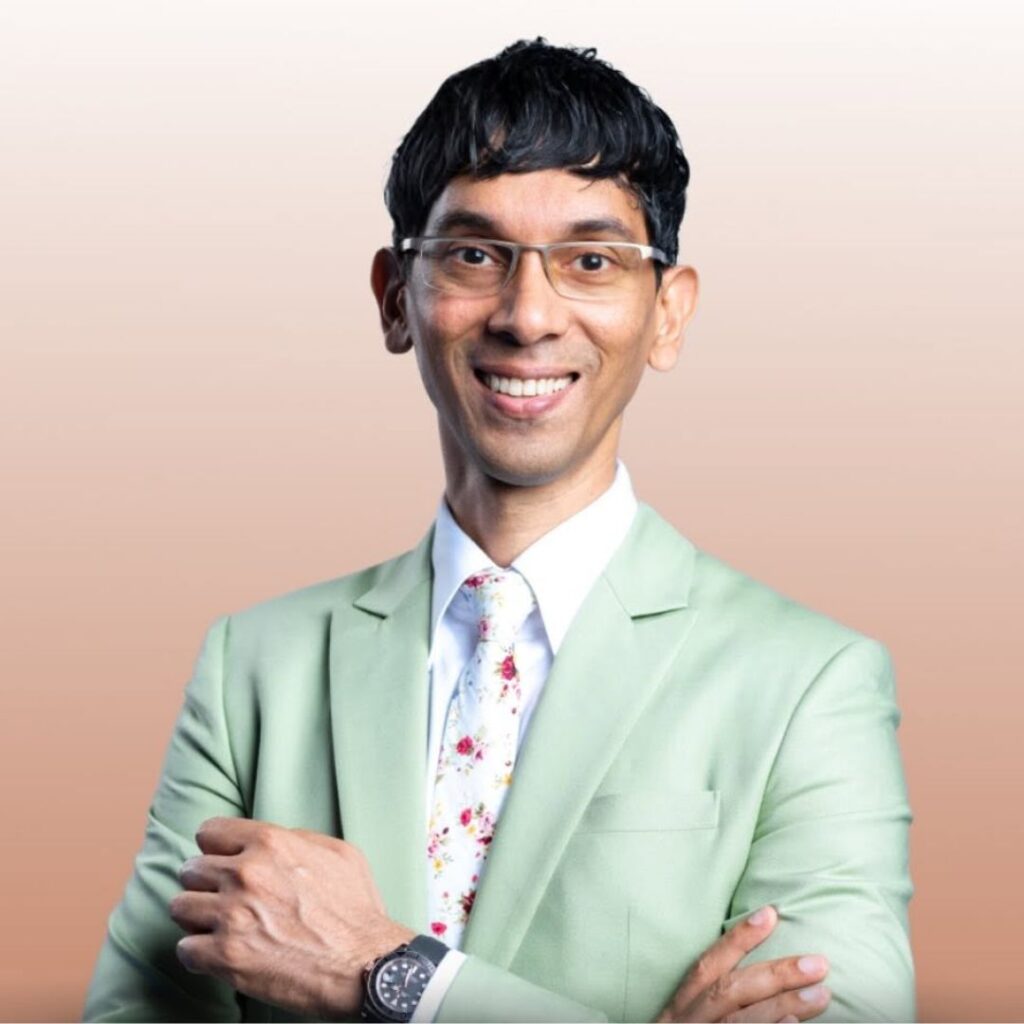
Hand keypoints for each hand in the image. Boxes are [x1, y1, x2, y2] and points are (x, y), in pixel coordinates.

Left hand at [169, 817, 414, 1017]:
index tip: (220, 862)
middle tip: (221, 899)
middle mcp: (245, 873)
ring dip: (197, 918)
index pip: (209, 832)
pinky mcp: (225, 956)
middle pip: (191, 870)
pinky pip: (185, 949)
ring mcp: (232, 915)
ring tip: (217, 927)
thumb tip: (269, 843)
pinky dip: (199, 954)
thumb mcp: (337, 853)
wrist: (363, 963)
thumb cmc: (355, 909)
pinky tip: (219, 954)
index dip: (215, 849)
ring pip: (180, 907)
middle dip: (204, 884)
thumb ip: (296, 840)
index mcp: (270, 843)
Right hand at [655, 906, 830, 1022]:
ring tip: (821, 995)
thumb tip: (759, 986)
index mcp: (677, 1011)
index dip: (737, 939)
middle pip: (730, 992)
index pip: (707, 967)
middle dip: (775, 974)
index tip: (771, 913)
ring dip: (782, 1006)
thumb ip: (710, 1005)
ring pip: (739, 1022)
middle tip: (818, 962)